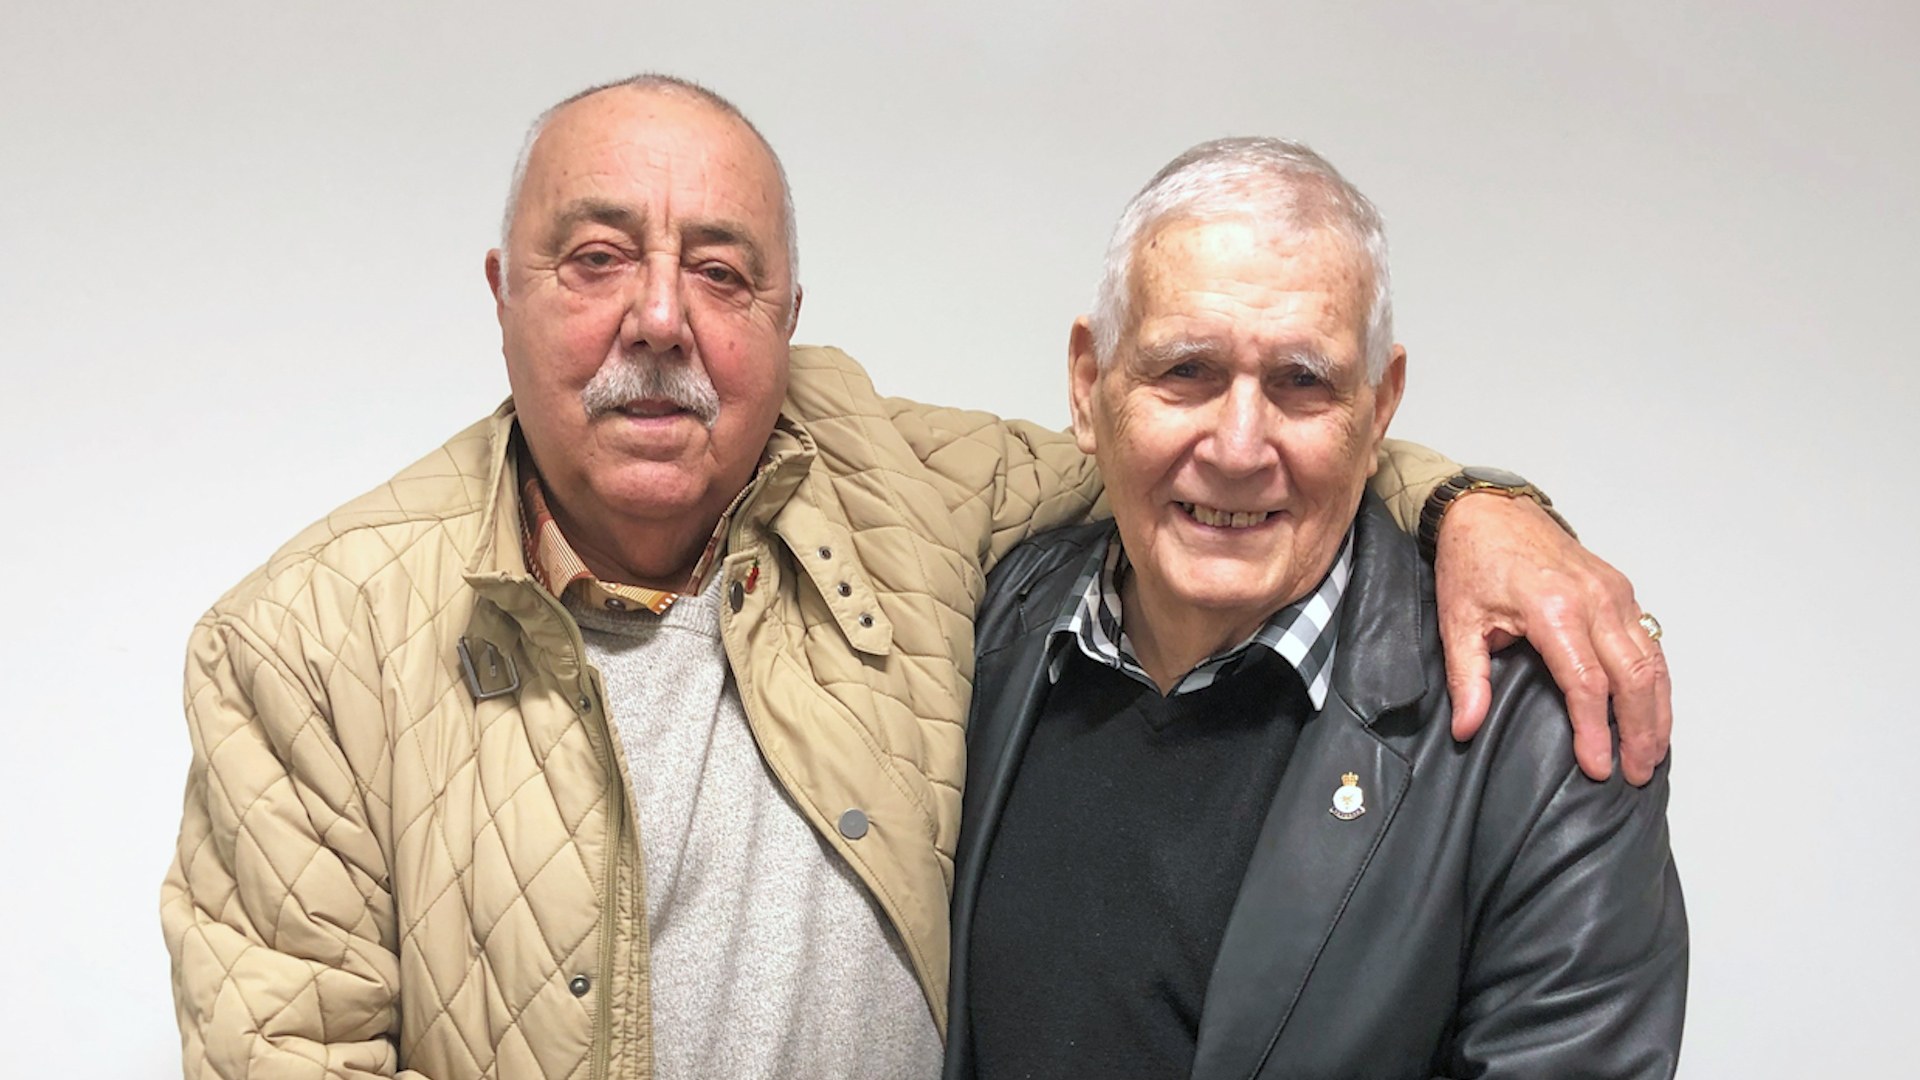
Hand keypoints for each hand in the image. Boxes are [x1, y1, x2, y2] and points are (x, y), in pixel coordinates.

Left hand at [1433, 493, 1670, 783]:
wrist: (1488, 508)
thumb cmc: (1472, 560)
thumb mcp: (1458, 621)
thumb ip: (1467, 678)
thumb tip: (1466, 727)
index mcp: (1553, 610)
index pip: (1587, 683)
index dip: (1596, 730)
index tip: (1600, 767)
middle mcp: (1595, 600)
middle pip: (1634, 677)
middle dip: (1640, 731)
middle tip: (1636, 772)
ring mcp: (1614, 593)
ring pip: (1652, 661)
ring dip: (1657, 711)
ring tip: (1652, 753)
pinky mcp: (1621, 589)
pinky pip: (1650, 642)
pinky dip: (1657, 681)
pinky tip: (1654, 710)